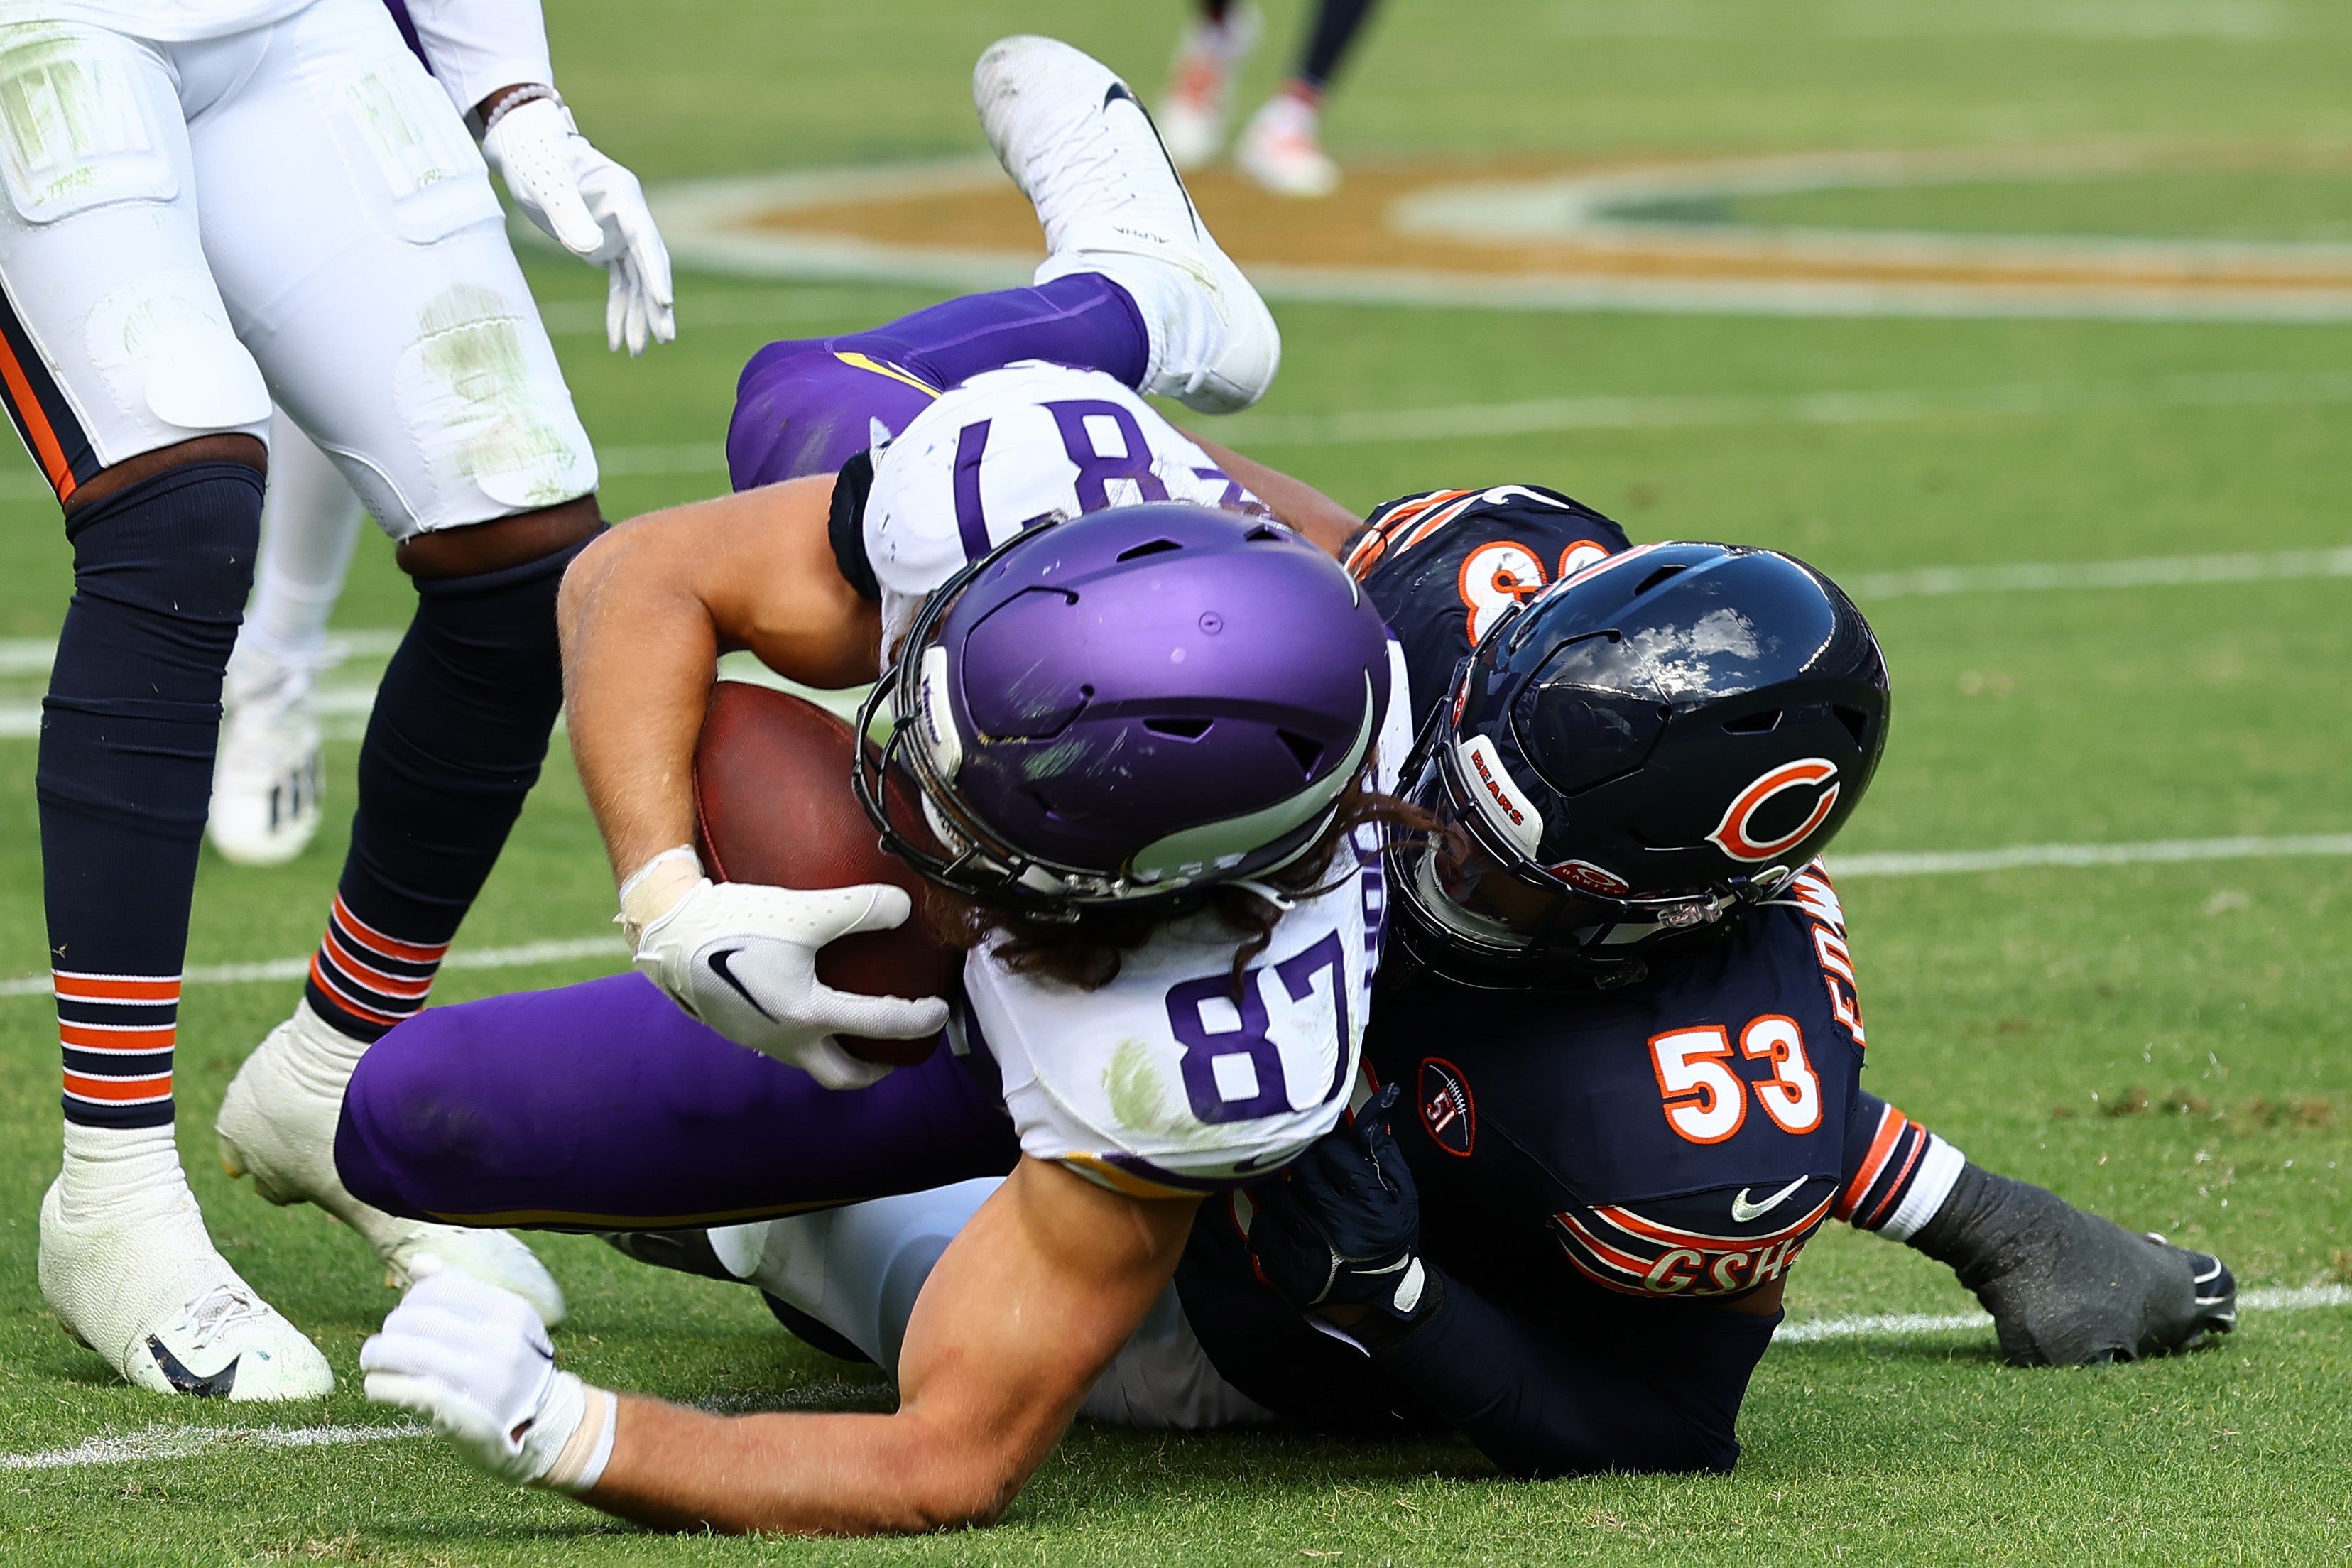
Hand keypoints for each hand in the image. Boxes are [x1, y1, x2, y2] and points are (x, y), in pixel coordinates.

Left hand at [361, 1257, 604, 1488]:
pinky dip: (381, 1385)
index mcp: (512, 1313)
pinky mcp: (463, 1415)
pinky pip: (408, 1390)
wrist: (543, 1426)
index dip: (412, 1298)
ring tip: (373, 1360)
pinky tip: (376, 1385)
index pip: (442, 1289)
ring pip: (409, 1352)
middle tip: (383, 1343)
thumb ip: (463, 1292)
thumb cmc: (511, 1368)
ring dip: (377, 1354)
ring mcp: (485, 1380)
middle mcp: (502, 1343)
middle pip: (420, 1319)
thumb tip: (419, 1263)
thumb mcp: (502, 1324)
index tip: (405, 1314)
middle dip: (390, 1329)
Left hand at [482, 95, 675, 354]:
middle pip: (648, 267)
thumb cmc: (537, 158)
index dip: (656, 273)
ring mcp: (618, 234)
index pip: (646, 241)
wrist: (524, 149)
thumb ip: (569, 213)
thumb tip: (591, 252)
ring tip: (636, 352)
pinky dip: (617, 309)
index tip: (665, 302)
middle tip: (664, 338)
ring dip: (636, 316)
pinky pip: (617, 284)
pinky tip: (615, 339)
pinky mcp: (603, 246)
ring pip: (635, 282)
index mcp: (624, 197)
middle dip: (655, 305)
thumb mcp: (548, 182)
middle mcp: (629, 218)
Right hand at [630, 877, 950, 1090]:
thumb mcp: (804, 910)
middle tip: (894, 1052)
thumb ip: (859, 907)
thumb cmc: (734, 922)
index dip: (919, 1019)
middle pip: (841, 1075)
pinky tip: (804, 1003)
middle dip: (873, 1070)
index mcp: (807, 1015)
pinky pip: (782, 1042)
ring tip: (854, 1027)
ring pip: (809, 1060)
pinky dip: (806, 1035)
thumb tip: (904, 908)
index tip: (941, 1011)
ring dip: (837, 1052)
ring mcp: (757, 1038)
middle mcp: (784, 1039)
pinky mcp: (736, 1027)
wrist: (667, 932)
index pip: (881, 1026)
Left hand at [1247, 1085, 1435, 1327]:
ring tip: (1298, 1198)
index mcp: (1371, 1206)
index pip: (1334, 1152)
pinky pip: (1262, 1224)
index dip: (1331, 1151)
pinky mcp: (1285, 1269)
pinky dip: (1271, 1218)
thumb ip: (1385, 1153)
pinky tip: (1287, 1222)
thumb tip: (1368, 1118)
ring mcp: (1308, 1250)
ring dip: (1284, 1190)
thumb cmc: (1389, 1239)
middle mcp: (1339, 1228)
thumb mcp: (1402, 1196)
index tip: (1334, 1161)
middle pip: (1301, 1170)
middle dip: (1306, 1167)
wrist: (1378, 1298)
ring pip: (1276, 1194)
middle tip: (1313, 1177)